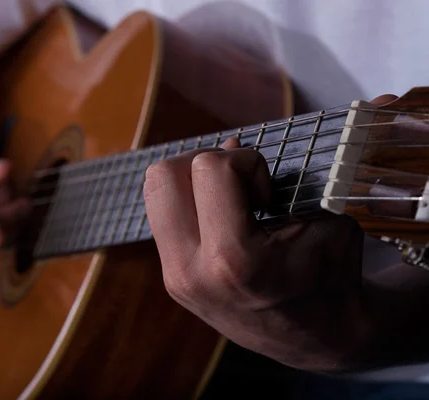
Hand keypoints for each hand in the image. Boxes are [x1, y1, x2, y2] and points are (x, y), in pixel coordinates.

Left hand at [143, 96, 397, 371]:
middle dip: (205, 163)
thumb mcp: (323, 220)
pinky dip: (189, 202)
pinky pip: (162, 215)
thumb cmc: (329, 276)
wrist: (317, 337)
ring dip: (191, 180)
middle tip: (239, 186)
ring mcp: (175, 278)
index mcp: (234, 260)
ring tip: (228, 200)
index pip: (211, 167)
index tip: (269, 194)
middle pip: (163, 173)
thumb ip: (277, 176)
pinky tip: (219, 216)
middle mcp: (191, 272)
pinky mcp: (170, 279)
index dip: (248, 164)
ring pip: (155, 190)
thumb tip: (226, 142)